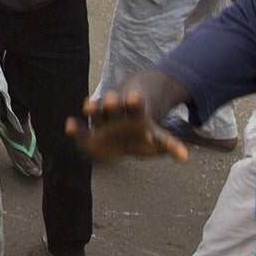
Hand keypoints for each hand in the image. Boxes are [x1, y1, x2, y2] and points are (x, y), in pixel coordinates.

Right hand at [66, 90, 187, 162]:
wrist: (125, 134)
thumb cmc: (143, 134)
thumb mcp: (159, 140)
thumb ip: (169, 146)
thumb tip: (186, 157)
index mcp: (134, 114)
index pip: (135, 106)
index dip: (134, 103)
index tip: (135, 97)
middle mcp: (116, 114)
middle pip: (113, 105)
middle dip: (112, 102)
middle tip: (112, 97)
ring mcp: (101, 122)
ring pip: (96, 113)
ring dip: (92, 109)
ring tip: (88, 105)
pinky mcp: (89, 134)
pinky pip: (80, 130)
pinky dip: (75, 128)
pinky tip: (69, 125)